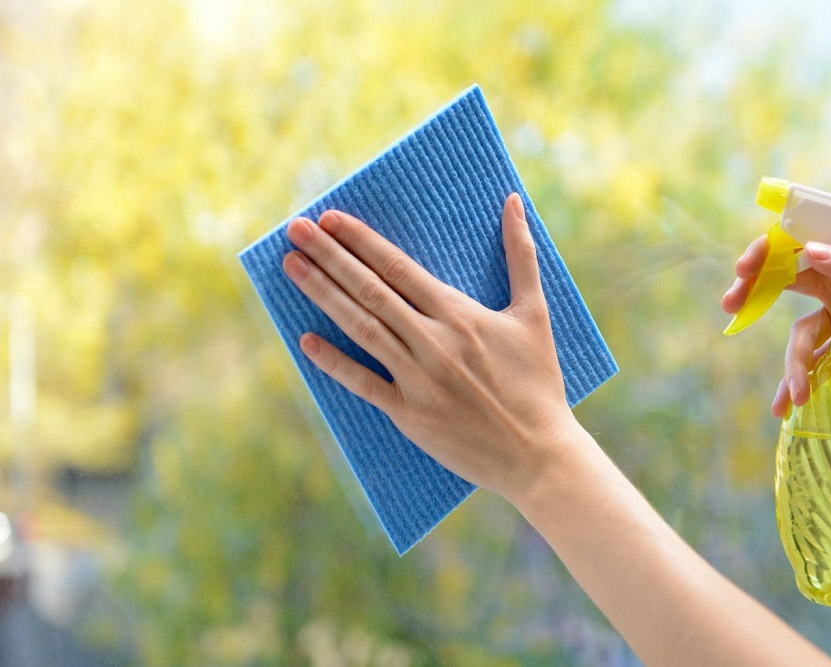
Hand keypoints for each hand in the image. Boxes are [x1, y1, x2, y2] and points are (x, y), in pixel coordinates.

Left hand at [281, 193, 576, 500]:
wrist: (538, 453)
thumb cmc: (538, 381)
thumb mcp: (535, 313)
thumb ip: (521, 254)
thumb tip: (513, 200)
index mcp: (460, 315)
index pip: (399, 268)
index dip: (361, 241)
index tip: (330, 217)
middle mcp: (434, 342)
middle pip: (371, 291)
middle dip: (330, 257)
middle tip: (296, 229)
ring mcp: (418, 380)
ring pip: (361, 329)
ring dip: (323, 295)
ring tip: (292, 267)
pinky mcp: (410, 415)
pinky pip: (364, 384)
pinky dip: (334, 363)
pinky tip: (305, 340)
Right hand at [722, 236, 830, 459]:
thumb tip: (809, 250)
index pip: (807, 246)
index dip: (771, 251)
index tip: (746, 268)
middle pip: (789, 282)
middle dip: (755, 291)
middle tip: (731, 305)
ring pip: (798, 336)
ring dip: (791, 365)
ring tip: (798, 395)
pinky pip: (808, 367)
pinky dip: (793, 385)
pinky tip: (786, 405)